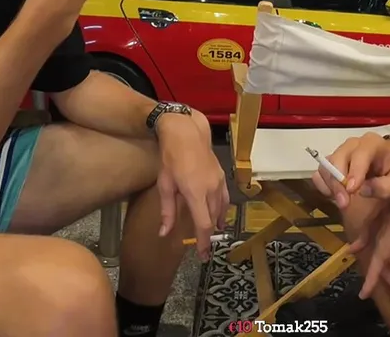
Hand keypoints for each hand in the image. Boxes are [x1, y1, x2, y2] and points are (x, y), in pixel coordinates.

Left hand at [154, 112, 230, 261]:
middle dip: (209, 236)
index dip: (203, 242)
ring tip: (213, 235)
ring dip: (217, 224)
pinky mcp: (222, 176)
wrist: (187, 133)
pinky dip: (222, 210)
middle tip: (203, 249)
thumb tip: (165, 233)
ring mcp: (219, 182)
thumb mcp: (165, 185)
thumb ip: (168, 211)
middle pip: (213, 219)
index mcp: (196, 193)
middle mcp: (211, 189)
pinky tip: (219, 215)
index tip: (202, 255)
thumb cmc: (171, 158)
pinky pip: (225, 199)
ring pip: (221, 210)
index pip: (203, 224)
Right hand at [311, 132, 389, 208]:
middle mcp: (353, 144)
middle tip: (344, 203)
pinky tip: (333, 195)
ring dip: (330, 185)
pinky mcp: (332, 161)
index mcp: (372, 144)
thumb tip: (363, 191)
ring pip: (326, 165)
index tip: (351, 190)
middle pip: (338, 158)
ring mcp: (340, 151)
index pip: (360, 154)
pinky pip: (320, 171)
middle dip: (338, 182)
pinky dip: (323, 184)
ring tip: (341, 201)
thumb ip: (387, 186)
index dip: (354, 171)